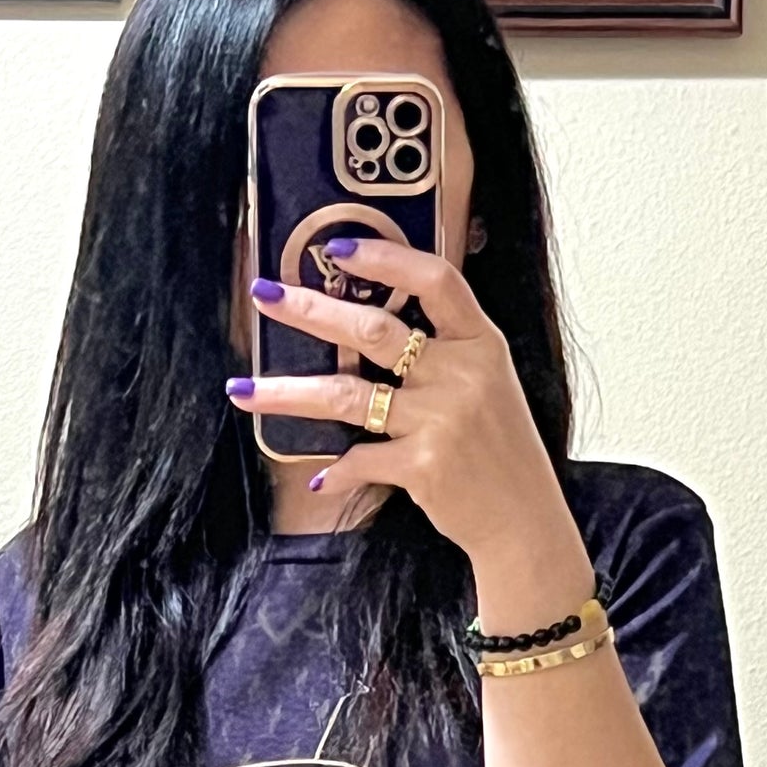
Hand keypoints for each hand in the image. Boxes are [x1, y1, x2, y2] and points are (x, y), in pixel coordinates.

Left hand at [230, 244, 569, 563]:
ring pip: (347, 396)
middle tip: (264, 296)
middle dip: (310, 310)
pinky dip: (335, 472)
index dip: (386, 258)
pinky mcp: (423, 465)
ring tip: (242, 390)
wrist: (524, 519)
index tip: (338, 248)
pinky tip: (320, 479)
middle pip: (374, 329)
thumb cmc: (499, 449)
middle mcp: (462, 374)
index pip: (435, 280)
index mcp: (481, 343)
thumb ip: (445, 350)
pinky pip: (360, 459)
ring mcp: (442, 419)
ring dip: (287, 393)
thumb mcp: (489, 383)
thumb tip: (372, 323)